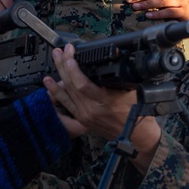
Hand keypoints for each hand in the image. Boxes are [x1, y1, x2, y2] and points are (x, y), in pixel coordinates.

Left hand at [43, 44, 160, 169]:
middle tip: (60, 51)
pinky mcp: (82, 118)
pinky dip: (57, 92)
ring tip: (54, 59)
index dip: (73, 69)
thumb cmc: (138, 116)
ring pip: (66, 92)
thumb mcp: (132, 92)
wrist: (137, 137)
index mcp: (105, 102)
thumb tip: (112, 60)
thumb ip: (119, 78)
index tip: (71, 55)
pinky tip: (50, 83)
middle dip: (64, 65)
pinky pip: (66, 103)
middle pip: (71, 85)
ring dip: (58, 74)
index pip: (82, 84)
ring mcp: (85, 115)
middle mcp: (91, 109)